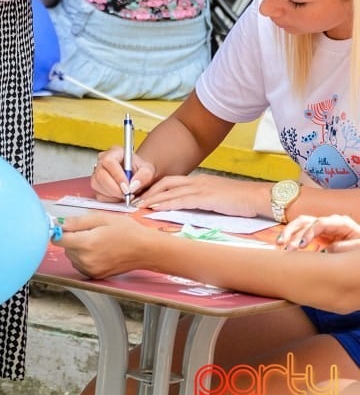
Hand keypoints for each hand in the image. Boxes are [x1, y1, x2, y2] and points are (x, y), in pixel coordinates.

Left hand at [57, 212, 150, 278]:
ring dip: (77, 247)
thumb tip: (59, 223)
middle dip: (72, 237)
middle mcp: (86, 260)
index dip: (58, 230)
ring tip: (96, 240)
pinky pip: (80, 264)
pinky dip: (84, 256)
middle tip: (90, 230)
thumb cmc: (127, 231)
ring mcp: (90, 270)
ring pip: (71, 256)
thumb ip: (78, 222)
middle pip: (65, 247)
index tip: (62, 225)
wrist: (145, 250)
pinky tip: (98, 250)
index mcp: (87, 244)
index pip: (58, 239)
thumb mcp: (102, 218)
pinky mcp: (95, 275)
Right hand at [91, 147, 155, 201]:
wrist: (137, 177)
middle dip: (114, 188)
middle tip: (127, 195)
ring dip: (112, 194)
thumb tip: (133, 186)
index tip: (127, 187)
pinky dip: (109, 199)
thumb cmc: (140, 171)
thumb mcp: (148, 171)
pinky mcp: (96, 184)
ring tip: (125, 195)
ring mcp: (97, 172)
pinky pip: (98, 194)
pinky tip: (119, 196)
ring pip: (97, 185)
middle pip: (100, 174)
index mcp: (115, 152)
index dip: (117, 175)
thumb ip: (144, 176)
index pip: (109, 161)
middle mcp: (102, 160)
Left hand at [136, 173, 262, 217]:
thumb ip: (204, 202)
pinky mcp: (206, 197)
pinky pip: (181, 199)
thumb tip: (191, 212)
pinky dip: (166, 203)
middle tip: (134, 200)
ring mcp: (202, 188)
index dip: (156, 189)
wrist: (259, 197)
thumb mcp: (219, 200)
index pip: (172, 182)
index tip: (143, 196)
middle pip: (166, 183)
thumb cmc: (242, 202)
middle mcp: (198, 182)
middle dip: (149, 191)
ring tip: (138, 205)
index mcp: (200, 182)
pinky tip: (155, 208)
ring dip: (152, 198)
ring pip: (170, 190)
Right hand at [277, 213, 359, 251]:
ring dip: (288, 234)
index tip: (301, 245)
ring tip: (279, 244)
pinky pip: (301, 235)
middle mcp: (328, 223)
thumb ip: (344, 248)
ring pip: (300, 226)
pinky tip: (283, 248)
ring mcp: (321, 228)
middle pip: (305, 221)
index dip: (309, 232)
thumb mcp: (358, 249)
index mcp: (340, 223)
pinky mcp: (317, 235)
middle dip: (292, 231)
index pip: (320, 223)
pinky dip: (292, 240)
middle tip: (283, 244)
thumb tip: (327, 250)